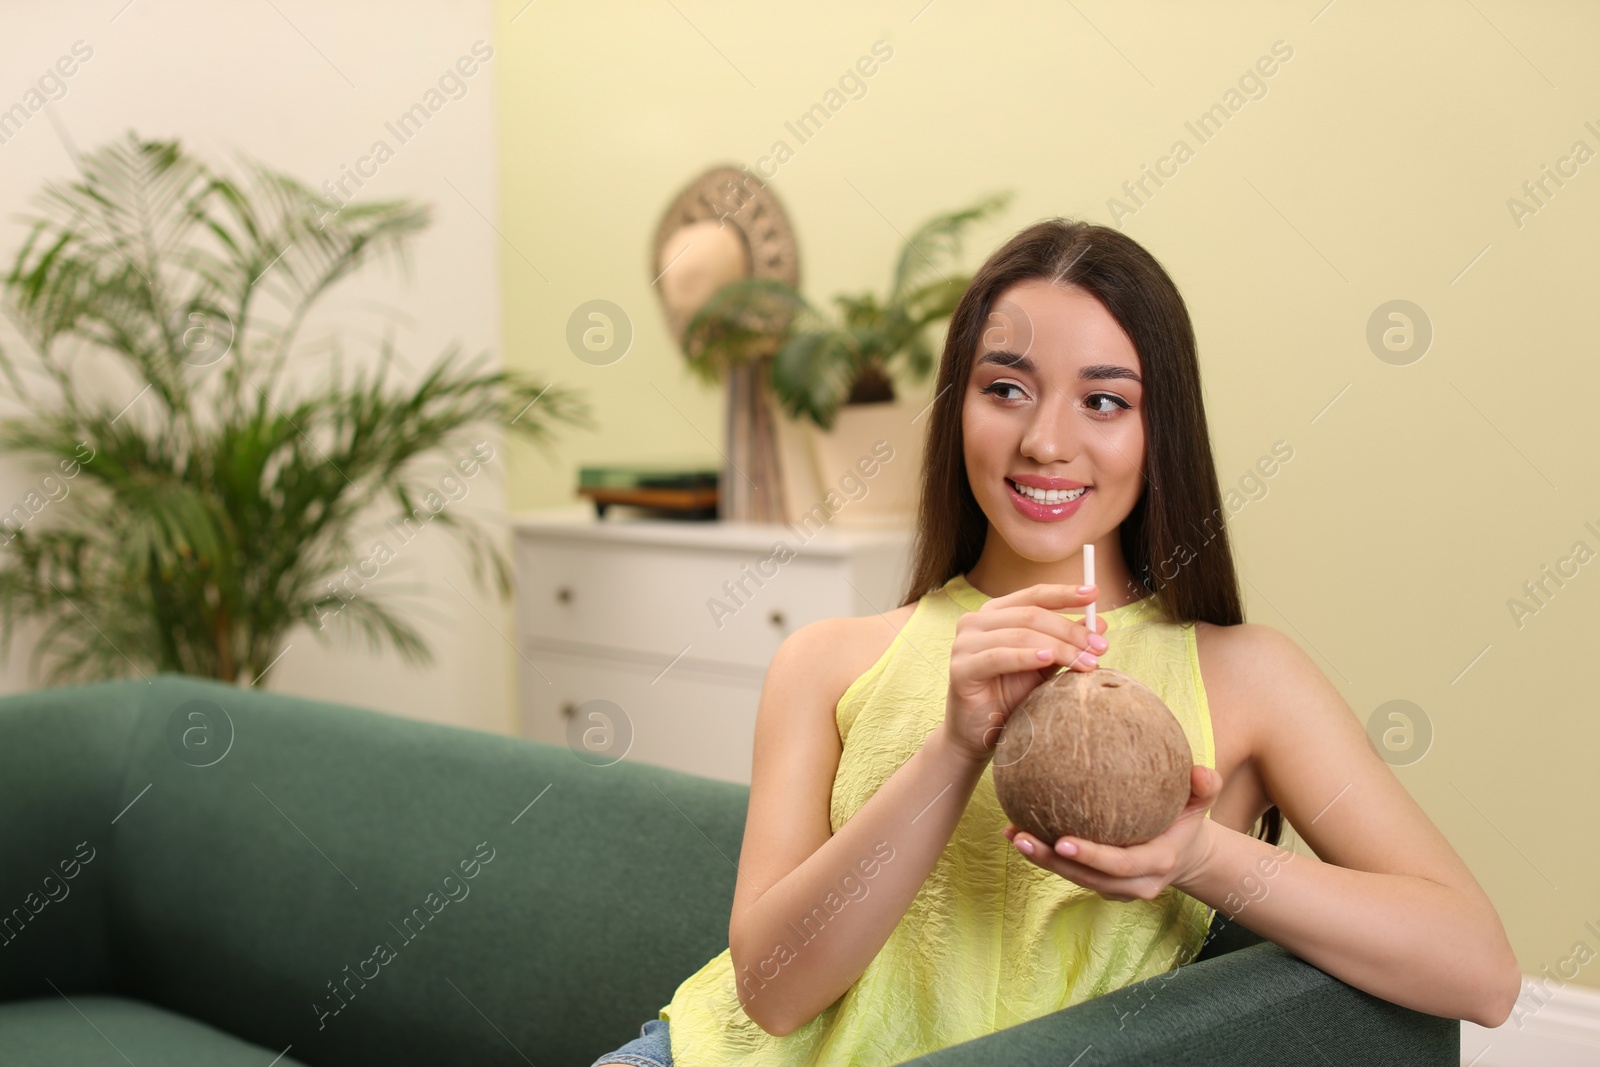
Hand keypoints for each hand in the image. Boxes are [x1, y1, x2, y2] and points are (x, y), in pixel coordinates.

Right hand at [943, 582, 1107, 764]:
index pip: (1033, 596)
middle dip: (1070, 630)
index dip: (1064, 594)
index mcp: (995, 614)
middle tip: (1100, 646)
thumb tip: (1101, 624)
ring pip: (1020, 634)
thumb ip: (1066, 643)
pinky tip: (1048, 659)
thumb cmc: (1011, 697)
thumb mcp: (1045, 665)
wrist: (980, 734)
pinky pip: (998, 657)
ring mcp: (964, 643)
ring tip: (1086, 661)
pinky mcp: (960, 668)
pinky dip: (1026, 656)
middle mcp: (975, 622)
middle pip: (1031, 615)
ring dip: (1058, 647)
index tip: (1095, 594)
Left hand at [1003, 765, 1222, 899]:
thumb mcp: (1202, 803)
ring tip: (1011, 833)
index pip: (1120, 864)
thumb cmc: (1187, 821)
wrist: (1186, 855)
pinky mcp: (1100, 885)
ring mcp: (1115, 889)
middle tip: (1020, 836)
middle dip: (1051, 860)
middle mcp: (1135, 883)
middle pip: (1087, 877)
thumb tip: (1201, 771)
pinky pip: (1069, 872)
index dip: (1091, 856)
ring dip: (1040, 859)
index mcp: (1157, 863)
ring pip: (1073, 878)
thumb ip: (1205, 787)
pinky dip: (1044, 855)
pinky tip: (1017, 830)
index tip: (1061, 839)